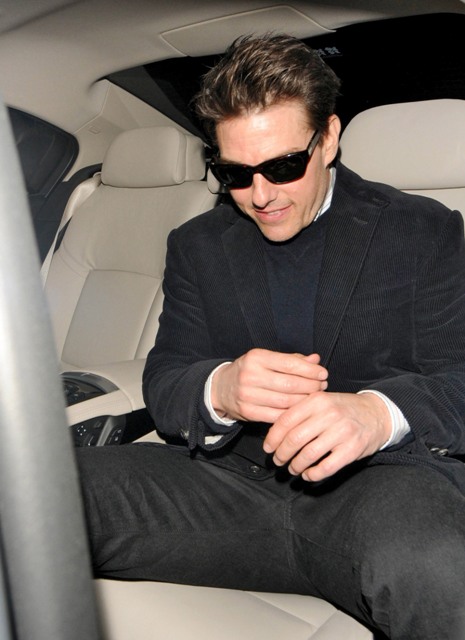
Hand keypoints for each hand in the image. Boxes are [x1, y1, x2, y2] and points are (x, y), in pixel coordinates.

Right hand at [210, 348, 327, 423]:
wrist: (221, 387)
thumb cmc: (250, 370)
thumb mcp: (266, 359)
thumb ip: (291, 359)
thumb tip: (316, 359)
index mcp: (256, 358)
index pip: (289, 364)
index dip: (310, 370)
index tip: (323, 374)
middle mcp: (250, 375)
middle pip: (290, 384)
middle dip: (311, 386)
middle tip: (322, 387)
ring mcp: (247, 395)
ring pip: (286, 401)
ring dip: (305, 401)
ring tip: (315, 398)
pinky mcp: (247, 412)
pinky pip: (277, 415)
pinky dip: (292, 413)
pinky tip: (301, 410)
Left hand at [263, 391, 391, 481]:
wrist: (377, 413)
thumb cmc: (343, 409)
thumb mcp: (322, 402)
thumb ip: (300, 413)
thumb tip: (274, 433)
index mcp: (317, 400)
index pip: (286, 420)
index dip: (273, 438)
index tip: (268, 448)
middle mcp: (329, 414)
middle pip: (294, 439)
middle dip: (281, 454)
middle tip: (278, 461)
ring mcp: (342, 431)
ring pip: (309, 454)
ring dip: (295, 465)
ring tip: (292, 469)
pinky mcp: (353, 448)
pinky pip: (327, 467)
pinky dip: (313, 474)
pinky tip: (308, 475)